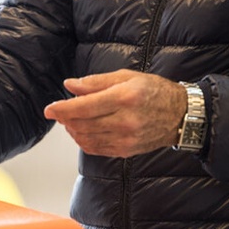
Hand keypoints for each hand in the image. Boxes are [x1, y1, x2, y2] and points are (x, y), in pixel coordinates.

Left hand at [44, 69, 186, 157]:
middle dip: (65, 119)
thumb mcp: (126, 77)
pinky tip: (83, 131)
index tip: (48, 109)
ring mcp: (125, 138)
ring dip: (72, 130)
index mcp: (124, 98)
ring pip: (85, 138)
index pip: (83, 107)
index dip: (62, 109)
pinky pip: (94, 148)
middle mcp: (124, 120)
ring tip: (73, 120)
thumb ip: (95, 82)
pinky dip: (83, 140)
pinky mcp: (125, 151)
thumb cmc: (153, 91)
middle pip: (81, 124)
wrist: (180, 115)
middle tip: (61, 111)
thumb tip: (69, 85)